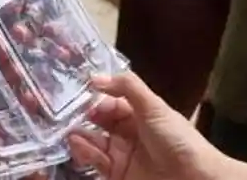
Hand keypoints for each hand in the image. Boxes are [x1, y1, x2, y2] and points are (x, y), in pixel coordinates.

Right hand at [68, 73, 226, 179]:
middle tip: (69, 115)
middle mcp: (131, 134)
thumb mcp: (154, 107)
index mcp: (142, 115)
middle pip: (101, 123)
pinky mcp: (117, 175)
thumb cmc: (177, 140)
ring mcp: (123, 156)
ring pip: (94, 142)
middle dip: (84, 118)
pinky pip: (96, 162)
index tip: (82, 95)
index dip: (98, 99)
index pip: (113, 103)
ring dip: (81, 136)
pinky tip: (79, 145)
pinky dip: (85, 153)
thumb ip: (126, 86)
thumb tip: (94, 76)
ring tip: (72, 133)